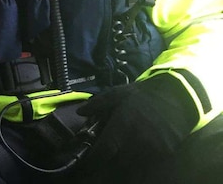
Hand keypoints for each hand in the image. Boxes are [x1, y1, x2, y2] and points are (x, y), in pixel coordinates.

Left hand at [76, 74, 197, 178]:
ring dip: (125, 158)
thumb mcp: (117, 94)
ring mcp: (152, 149)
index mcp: (121, 127)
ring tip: (123, 147)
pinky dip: (141, 156)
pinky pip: (148, 160)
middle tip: (107, 150)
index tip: (87, 160)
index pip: (103, 151)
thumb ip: (97, 104)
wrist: (178, 97)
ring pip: (132, 162)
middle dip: (110, 157)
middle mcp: (136, 142)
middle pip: (117, 160)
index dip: (93, 159)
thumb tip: (80, 112)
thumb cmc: (143, 95)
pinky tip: (140, 145)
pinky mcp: (165, 152)